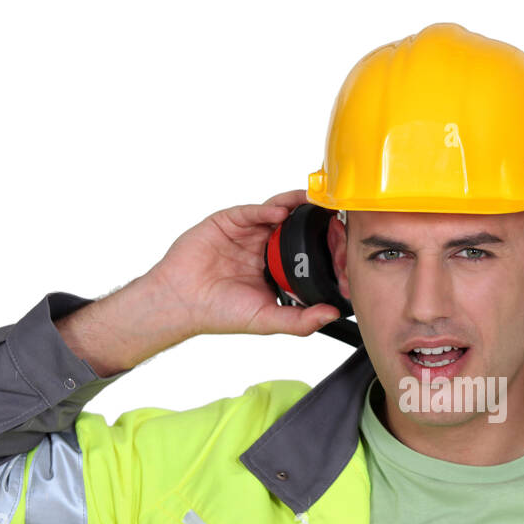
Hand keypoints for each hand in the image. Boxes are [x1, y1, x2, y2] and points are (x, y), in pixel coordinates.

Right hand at [144, 189, 342, 337]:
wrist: (181, 302)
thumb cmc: (219, 312)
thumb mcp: (267, 320)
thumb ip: (300, 320)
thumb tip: (332, 314)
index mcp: (274, 267)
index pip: (304, 250)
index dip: (322, 244)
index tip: (342, 241)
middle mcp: (262, 246)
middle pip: (293, 225)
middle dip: (313, 219)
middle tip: (335, 213)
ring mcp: (245, 232)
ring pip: (275, 211)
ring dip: (294, 205)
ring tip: (312, 203)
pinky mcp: (227, 222)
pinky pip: (251, 211)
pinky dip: (266, 209)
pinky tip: (279, 213)